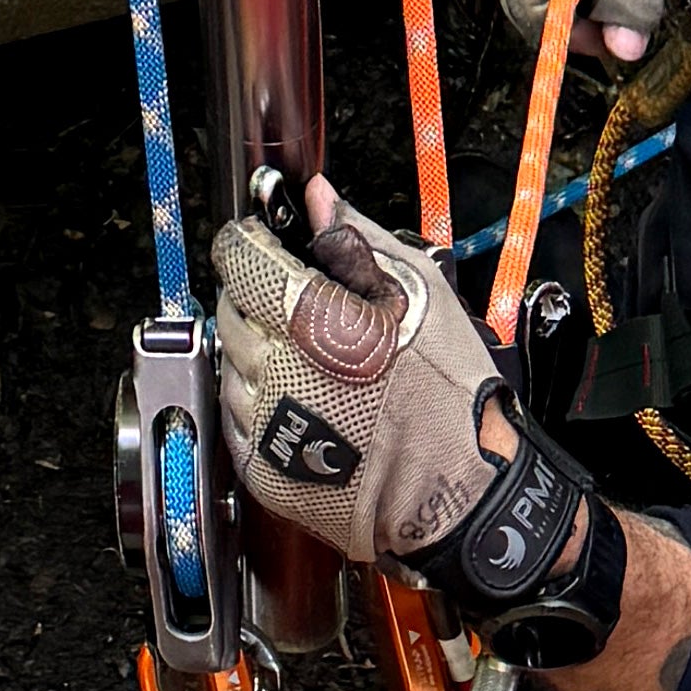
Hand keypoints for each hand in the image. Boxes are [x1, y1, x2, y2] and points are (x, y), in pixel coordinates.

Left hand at [210, 184, 599, 632]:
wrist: (460, 492)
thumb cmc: (447, 393)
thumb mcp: (417, 292)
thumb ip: (354, 238)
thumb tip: (316, 198)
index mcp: (311, 318)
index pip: (238, 256)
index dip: (251, 242)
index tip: (264, 244)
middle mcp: (276, 370)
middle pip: (230, 308)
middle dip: (257, 299)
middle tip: (303, 314)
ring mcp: (265, 426)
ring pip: (230, 364)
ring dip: (258, 354)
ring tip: (313, 366)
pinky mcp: (264, 471)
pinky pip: (238, 419)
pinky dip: (260, 406)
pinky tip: (305, 405)